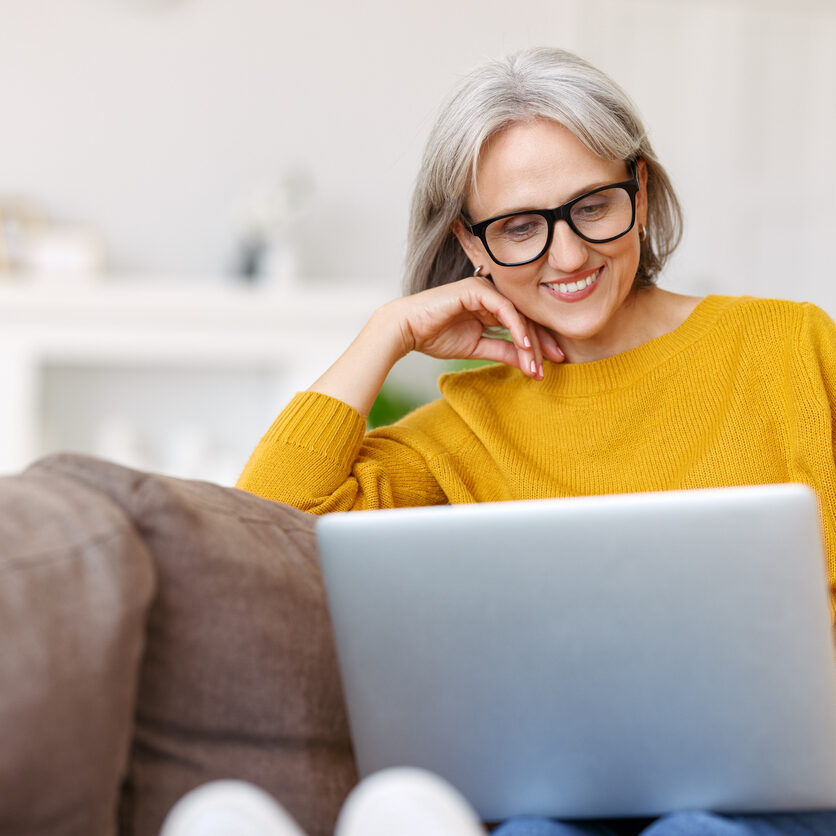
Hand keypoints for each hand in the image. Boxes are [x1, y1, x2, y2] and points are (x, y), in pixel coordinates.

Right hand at [386, 276, 564, 378]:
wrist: (406, 329)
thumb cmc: (434, 337)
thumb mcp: (477, 349)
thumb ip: (503, 352)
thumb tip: (530, 364)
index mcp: (491, 307)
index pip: (522, 324)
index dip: (538, 345)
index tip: (549, 367)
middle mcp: (491, 296)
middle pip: (526, 318)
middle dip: (541, 343)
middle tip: (555, 364)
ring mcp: (485, 289)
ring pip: (518, 314)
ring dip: (530, 341)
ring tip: (537, 364)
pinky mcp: (477, 289)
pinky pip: (505, 309)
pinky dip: (516, 328)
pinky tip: (525, 346)